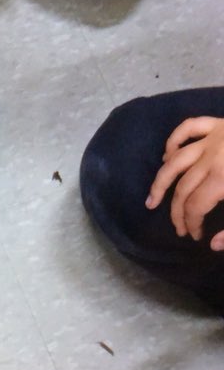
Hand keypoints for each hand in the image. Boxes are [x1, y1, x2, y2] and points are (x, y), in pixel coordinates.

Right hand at [146, 117, 223, 248]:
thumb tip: (214, 246)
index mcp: (223, 178)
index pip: (195, 205)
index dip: (190, 224)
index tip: (194, 237)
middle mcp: (210, 156)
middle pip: (182, 187)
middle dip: (176, 211)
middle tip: (178, 228)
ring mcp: (213, 137)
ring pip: (175, 159)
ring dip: (161, 180)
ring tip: (152, 198)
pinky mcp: (218, 123)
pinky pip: (187, 128)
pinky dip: (173, 141)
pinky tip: (168, 155)